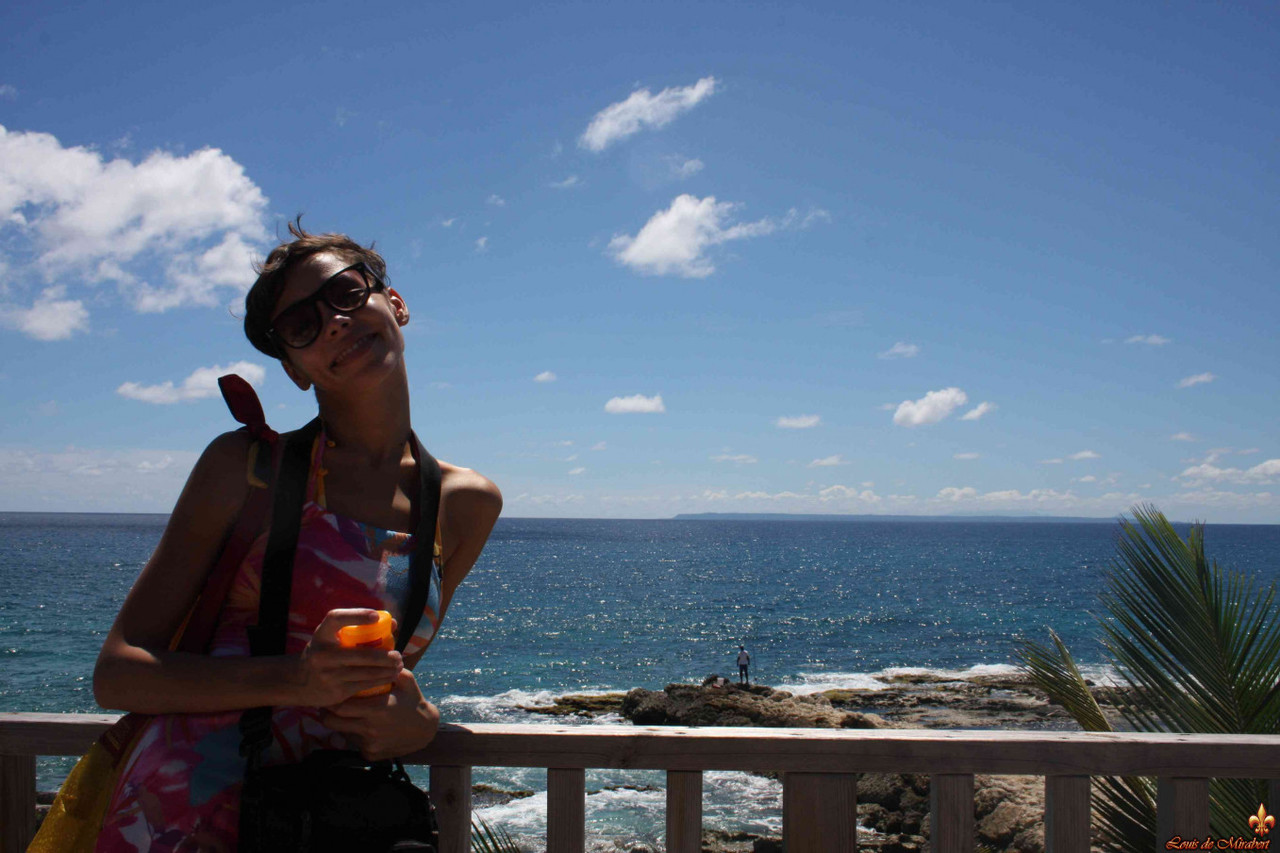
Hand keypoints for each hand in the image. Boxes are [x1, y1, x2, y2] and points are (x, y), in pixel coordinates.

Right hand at [294, 609, 402, 706]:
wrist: (298, 682)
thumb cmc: (323, 652)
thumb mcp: (331, 637)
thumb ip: (357, 628)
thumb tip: (393, 623)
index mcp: (321, 635)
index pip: (336, 618)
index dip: (357, 615)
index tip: (376, 616)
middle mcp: (323, 655)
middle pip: (362, 654)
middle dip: (386, 657)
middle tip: (399, 655)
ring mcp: (329, 675)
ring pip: (367, 672)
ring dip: (388, 670)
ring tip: (399, 666)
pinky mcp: (335, 692)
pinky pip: (364, 685)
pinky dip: (380, 680)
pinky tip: (390, 677)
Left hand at [319, 669, 439, 760]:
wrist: (425, 731)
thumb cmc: (413, 702)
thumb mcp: (406, 681)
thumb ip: (391, 667)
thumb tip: (376, 651)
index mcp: (377, 709)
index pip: (341, 707)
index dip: (331, 701)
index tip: (330, 694)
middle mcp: (371, 729)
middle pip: (334, 723)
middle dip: (327, 714)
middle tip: (328, 706)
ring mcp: (370, 744)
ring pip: (343, 734)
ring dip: (341, 725)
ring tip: (343, 715)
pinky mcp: (371, 754)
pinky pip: (355, 744)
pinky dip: (355, 736)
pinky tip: (361, 728)